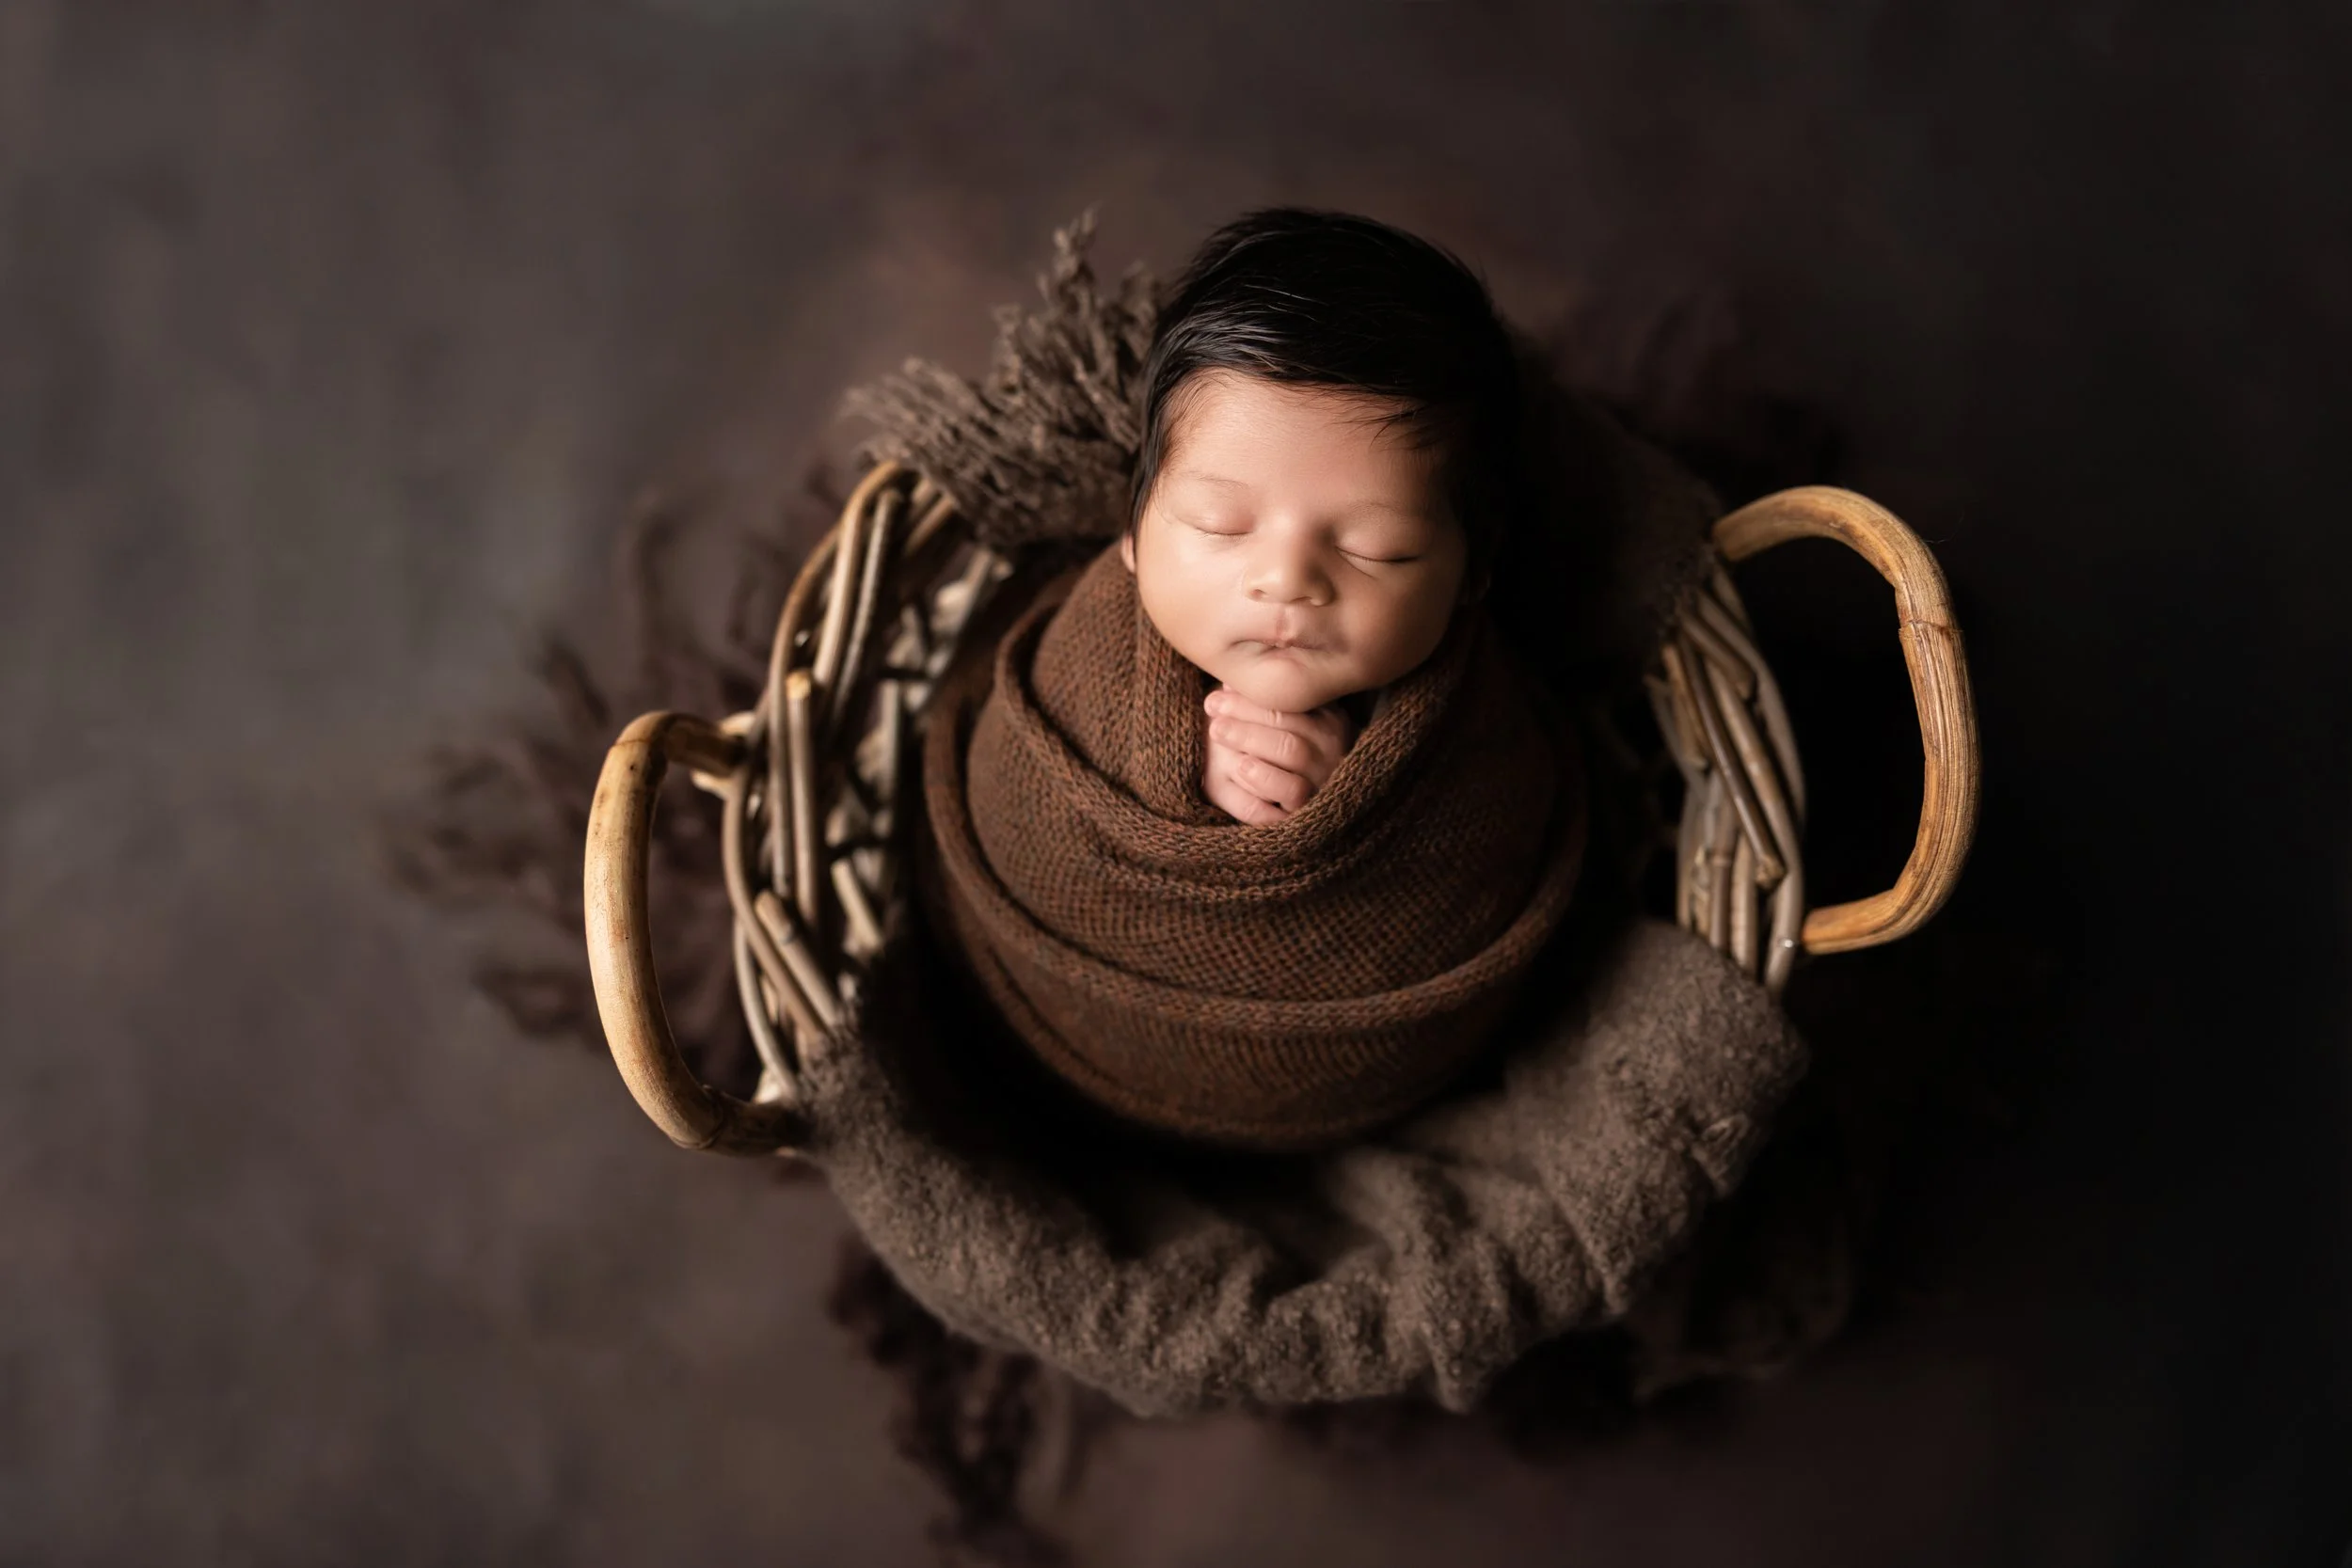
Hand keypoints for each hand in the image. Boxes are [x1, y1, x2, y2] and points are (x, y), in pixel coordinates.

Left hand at [1201, 687, 1358, 825]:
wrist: (1288, 807)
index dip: (1254, 692)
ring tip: (1218, 730)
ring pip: (1292, 750)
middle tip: (1212, 705)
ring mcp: (1324, 775)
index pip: (1291, 697)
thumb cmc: (1273, 754)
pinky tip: (1241, 766)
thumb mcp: (1272, 726)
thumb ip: (1258, 704)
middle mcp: (1331, 744)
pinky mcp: (1310, 806)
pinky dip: (1265, 777)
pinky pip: (1292, 789)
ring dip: (1251, 737)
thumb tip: (1227, 683)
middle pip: (1289, 720)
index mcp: (1327, 716)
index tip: (1221, 687)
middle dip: (1246, 711)